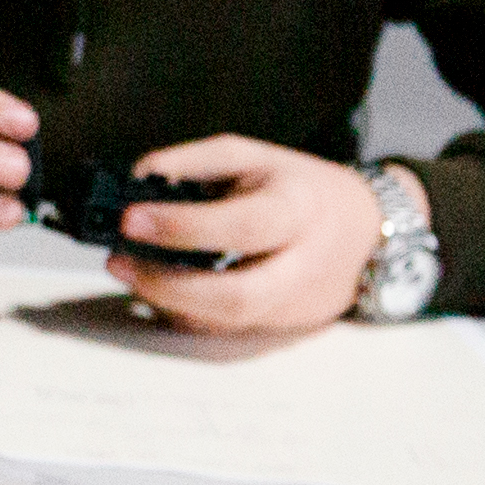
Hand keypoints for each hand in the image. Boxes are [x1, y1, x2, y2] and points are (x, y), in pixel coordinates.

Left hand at [106, 137, 387, 336]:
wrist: (366, 231)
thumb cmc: (300, 189)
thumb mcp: (253, 156)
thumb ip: (194, 163)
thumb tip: (138, 179)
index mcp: (298, 209)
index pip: (241, 226)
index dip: (182, 227)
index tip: (130, 219)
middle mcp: (301, 265)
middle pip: (237, 296)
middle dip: (167, 286)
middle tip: (118, 261)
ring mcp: (292, 304)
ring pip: (226, 321)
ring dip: (167, 303)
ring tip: (128, 273)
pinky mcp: (280, 326)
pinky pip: (225, 328)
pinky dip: (184, 312)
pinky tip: (156, 290)